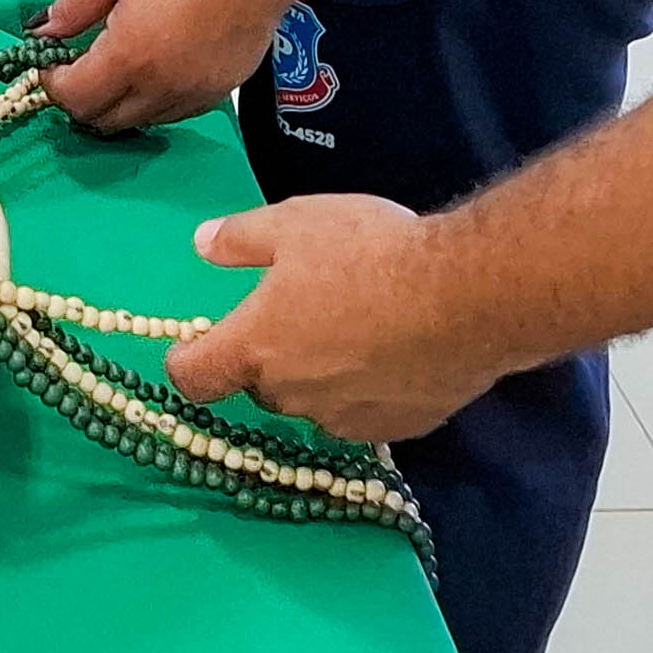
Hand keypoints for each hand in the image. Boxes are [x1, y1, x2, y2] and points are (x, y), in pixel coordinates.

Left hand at [38, 0, 296, 131]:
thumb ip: (73, 5)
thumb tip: (45, 31)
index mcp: (129, 56)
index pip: (74, 97)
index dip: (52, 84)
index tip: (49, 63)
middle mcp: (161, 87)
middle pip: (103, 120)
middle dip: (80, 98)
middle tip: (76, 67)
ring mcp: (194, 94)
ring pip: (138, 121)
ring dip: (116, 102)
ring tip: (115, 63)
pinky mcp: (219, 91)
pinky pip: (174, 112)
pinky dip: (152, 100)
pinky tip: (152, 66)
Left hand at [164, 195, 496, 442]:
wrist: (466, 297)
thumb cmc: (368, 253)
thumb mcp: (294, 222)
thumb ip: (239, 239)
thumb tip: (200, 246)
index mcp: (255, 347)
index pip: (192, 378)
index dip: (186, 359)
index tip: (199, 341)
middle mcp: (290, 396)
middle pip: (258, 384)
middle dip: (267, 354)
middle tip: (302, 307)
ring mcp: (343, 419)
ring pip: (310, 401)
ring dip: (317, 373)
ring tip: (357, 324)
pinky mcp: (394, 429)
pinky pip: (361, 411)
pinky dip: (365, 389)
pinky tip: (395, 351)